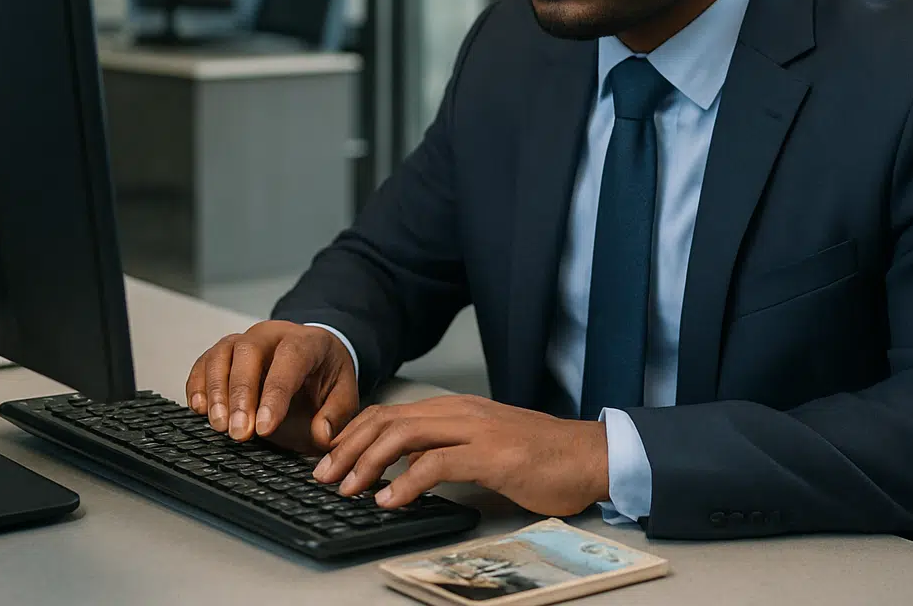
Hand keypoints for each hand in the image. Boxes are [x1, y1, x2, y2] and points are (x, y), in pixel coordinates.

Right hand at [185, 321, 357, 453]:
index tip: (265, 427)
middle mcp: (272, 334)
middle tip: (239, 433)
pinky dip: (198, 385)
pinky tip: (199, 409)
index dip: (275, 394)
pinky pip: (204, 362)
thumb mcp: (344, 395)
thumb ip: (337, 416)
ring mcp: (245, 340)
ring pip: (222, 355)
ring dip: (216, 392)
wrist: (313, 360)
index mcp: (308, 341)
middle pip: (249, 353)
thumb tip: (321, 434)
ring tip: (219, 426)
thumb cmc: (325, 379)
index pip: (290, 359)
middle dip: (241, 395)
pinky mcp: (224, 353)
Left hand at [310, 395, 608, 515]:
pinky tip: (390, 502)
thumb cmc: (541, 457)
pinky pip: (436, 464)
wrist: (589, 456)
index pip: (390, 412)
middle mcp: (460, 412)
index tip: (330, 461)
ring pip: (403, 436)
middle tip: (323, 476)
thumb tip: (405, 470)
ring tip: (347, 489)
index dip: (353, 435)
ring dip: (367, 463)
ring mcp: (475, 430)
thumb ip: (448, 450)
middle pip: (387, 420)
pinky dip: (406, 482)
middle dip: (348, 448)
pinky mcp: (491, 454)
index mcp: (456, 409)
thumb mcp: (485, 447)